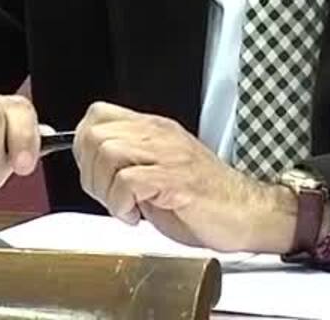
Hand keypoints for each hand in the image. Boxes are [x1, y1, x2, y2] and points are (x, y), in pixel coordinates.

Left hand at [73, 101, 295, 252]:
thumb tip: (91, 169)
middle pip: (95, 134)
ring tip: (123, 207)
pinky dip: (121, 204)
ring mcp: (168, 154)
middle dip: (90, 172)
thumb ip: (127, 164)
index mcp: (153, 130)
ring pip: (108, 152)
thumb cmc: (204, 200)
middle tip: (108, 196)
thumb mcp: (157, 172)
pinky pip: (127, 181)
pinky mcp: (175, 179)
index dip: (83, 146)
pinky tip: (136, 215)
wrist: (246, 213)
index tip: (93, 174)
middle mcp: (159, 135)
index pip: (98, 115)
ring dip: (105, 189)